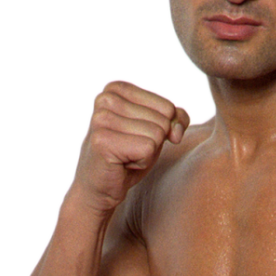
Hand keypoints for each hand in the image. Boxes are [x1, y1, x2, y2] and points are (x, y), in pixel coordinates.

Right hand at [72, 79, 190, 213]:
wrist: (99, 187)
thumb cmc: (128, 156)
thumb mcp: (156, 130)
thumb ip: (175, 118)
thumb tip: (176, 132)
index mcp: (116, 88)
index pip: (167, 107)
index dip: (161, 129)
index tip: (136, 137)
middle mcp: (106, 98)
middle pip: (163, 120)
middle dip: (154, 142)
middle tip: (129, 150)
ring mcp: (102, 118)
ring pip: (157, 134)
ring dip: (147, 153)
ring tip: (126, 156)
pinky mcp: (103, 140)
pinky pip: (148, 149)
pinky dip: (141, 162)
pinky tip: (122, 164)